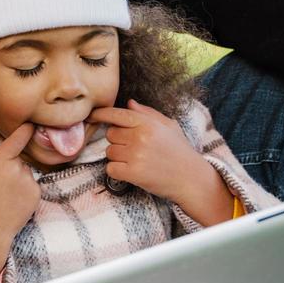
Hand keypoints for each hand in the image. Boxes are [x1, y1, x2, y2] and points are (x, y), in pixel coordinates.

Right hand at [0, 127, 39, 282]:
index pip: (18, 138)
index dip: (26, 129)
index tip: (31, 123)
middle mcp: (17, 169)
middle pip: (18, 158)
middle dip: (10, 165)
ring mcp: (29, 183)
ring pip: (26, 172)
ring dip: (18, 177)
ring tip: (2, 195)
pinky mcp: (36, 195)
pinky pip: (32, 185)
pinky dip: (25, 190)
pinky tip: (11, 202)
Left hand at [90, 100, 229, 221]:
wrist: (192, 178)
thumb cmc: (180, 151)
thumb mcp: (168, 126)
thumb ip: (147, 113)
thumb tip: (128, 103)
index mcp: (148, 123)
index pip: (117, 114)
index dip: (101, 114)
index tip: (91, 115)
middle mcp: (140, 137)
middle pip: (110, 135)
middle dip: (118, 141)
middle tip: (135, 149)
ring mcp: (136, 155)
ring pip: (109, 152)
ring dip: (118, 157)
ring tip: (137, 160)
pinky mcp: (133, 173)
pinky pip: (110, 168)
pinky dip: (117, 171)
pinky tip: (132, 171)